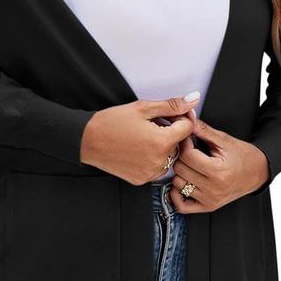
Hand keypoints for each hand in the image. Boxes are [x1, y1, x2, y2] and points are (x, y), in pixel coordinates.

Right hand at [80, 94, 200, 184]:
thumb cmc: (111, 122)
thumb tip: (193, 100)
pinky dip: (154, 158)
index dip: (180, 118)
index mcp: (161, 141)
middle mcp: (159, 160)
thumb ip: (171, 105)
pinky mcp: (141, 179)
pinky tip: (139, 149)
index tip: (170, 114)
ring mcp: (150, 172)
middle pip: (179, 143)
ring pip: (170, 156)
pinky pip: (158, 168)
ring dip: (163, 146)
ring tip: (144, 137)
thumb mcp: (142, 108)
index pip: (188, 128)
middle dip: (171, 132)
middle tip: (152, 124)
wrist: (87, 140)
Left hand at [168, 116, 269, 212]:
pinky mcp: (207, 207)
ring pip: (177, 184)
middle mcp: (214, 189)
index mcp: (218, 171)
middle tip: (188, 151)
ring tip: (189, 165)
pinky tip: (183, 183)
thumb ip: (203, 130)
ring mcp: (210, 200)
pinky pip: (182, 206)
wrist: (257, 172)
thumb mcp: (224, 140)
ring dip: (179, 173)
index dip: (184, 143)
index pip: (188, 156)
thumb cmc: (242, 155)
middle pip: (180, 169)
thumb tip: (187, 118)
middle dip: (181, 156)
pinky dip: (177, 194)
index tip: (187, 139)